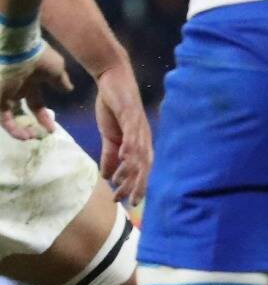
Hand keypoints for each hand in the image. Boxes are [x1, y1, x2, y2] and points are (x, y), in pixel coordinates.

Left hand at [0, 44, 71, 140]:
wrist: (20, 49)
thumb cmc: (39, 57)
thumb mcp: (56, 69)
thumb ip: (61, 81)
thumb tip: (68, 90)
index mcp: (30, 83)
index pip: (36, 105)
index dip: (44, 117)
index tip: (52, 129)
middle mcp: (16, 91)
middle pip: (20, 113)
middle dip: (29, 126)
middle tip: (37, 136)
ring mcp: (5, 94)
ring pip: (9, 118)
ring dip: (19, 130)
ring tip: (30, 138)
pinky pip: (3, 118)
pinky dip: (12, 128)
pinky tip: (23, 136)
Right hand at [93, 62, 150, 202]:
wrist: (113, 81)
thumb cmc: (114, 108)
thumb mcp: (109, 136)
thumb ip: (109, 156)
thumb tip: (107, 176)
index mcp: (140, 144)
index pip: (141, 170)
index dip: (137, 186)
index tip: (129, 203)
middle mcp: (144, 138)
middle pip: (143, 166)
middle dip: (136, 184)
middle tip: (127, 201)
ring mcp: (139, 127)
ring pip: (138, 153)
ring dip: (130, 169)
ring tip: (121, 183)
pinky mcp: (131, 114)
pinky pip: (132, 133)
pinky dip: (130, 145)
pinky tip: (124, 156)